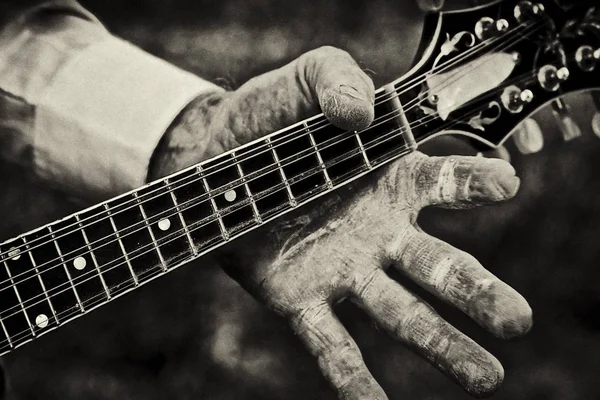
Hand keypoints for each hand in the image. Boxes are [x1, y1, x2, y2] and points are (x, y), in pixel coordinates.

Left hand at [150, 45, 531, 398]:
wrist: (216, 161)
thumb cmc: (271, 118)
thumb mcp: (304, 81)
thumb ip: (335, 78)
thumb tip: (361, 109)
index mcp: (389, 179)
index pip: (443, 182)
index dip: (472, 181)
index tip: (504, 183)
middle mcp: (379, 232)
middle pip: (439, 267)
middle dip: (478, 293)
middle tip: (517, 320)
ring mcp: (344, 270)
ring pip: (402, 313)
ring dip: (442, 344)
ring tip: (487, 378)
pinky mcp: (302, 299)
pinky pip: (332, 344)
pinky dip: (353, 377)